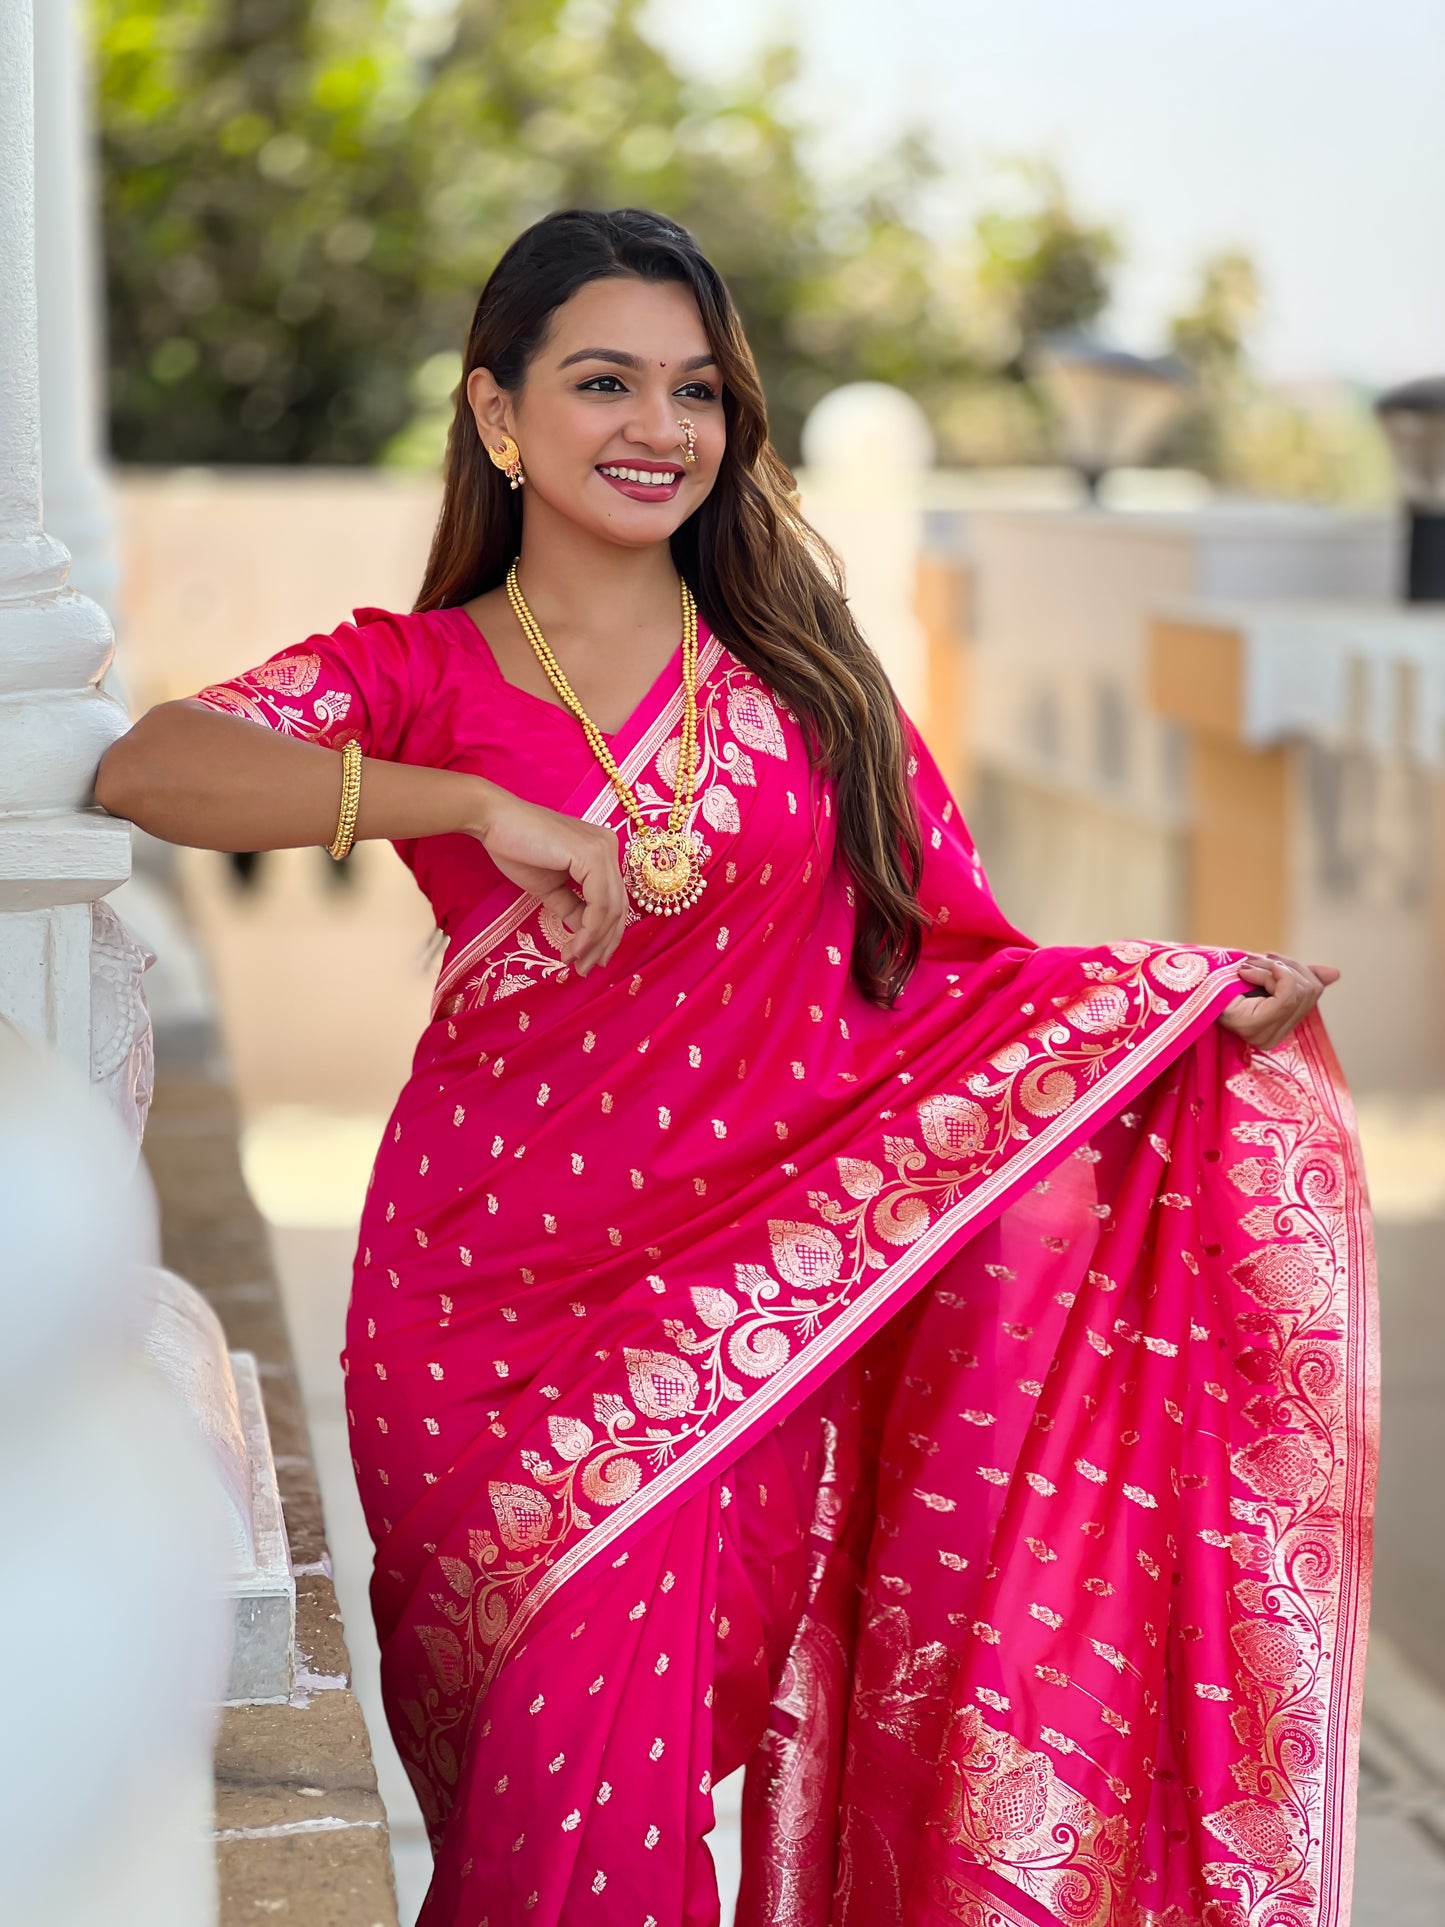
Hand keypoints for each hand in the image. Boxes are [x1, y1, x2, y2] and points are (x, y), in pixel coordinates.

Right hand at [467, 782, 626, 976]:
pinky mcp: (592, 855)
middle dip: (602, 945)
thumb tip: (586, 939)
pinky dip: (588, 931)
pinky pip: (599, 904)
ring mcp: (603, 849)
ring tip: (575, 962)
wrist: (494, 822)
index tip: (587, 961)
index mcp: (602, 852)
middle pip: (618, 908)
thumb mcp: (551, 888)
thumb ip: (573, 909)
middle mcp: (609, 847)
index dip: (604, 936)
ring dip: (593, 943)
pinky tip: (573, 947)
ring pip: (611, 910)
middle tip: (584, 969)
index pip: (613, 901)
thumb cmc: (517, 849)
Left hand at [1217, 953, 1339, 1049]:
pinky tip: (1245, 973)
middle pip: (1310, 989)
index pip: (1313, 991)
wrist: (1181, 988)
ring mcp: (1265, 1037)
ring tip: (1247, 967)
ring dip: (1273, 968)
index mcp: (1278, 1028)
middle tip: (1255, 961)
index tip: (1271, 960)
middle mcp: (1274, 1038)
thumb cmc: (1217, 982)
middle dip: (1286, 966)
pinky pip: (1287, 994)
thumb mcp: (1262, 975)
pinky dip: (1270, 974)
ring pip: (1299, 989)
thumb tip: (1335, 973)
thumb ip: (1297, 976)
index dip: (1298, 968)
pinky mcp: (1257, 1029)